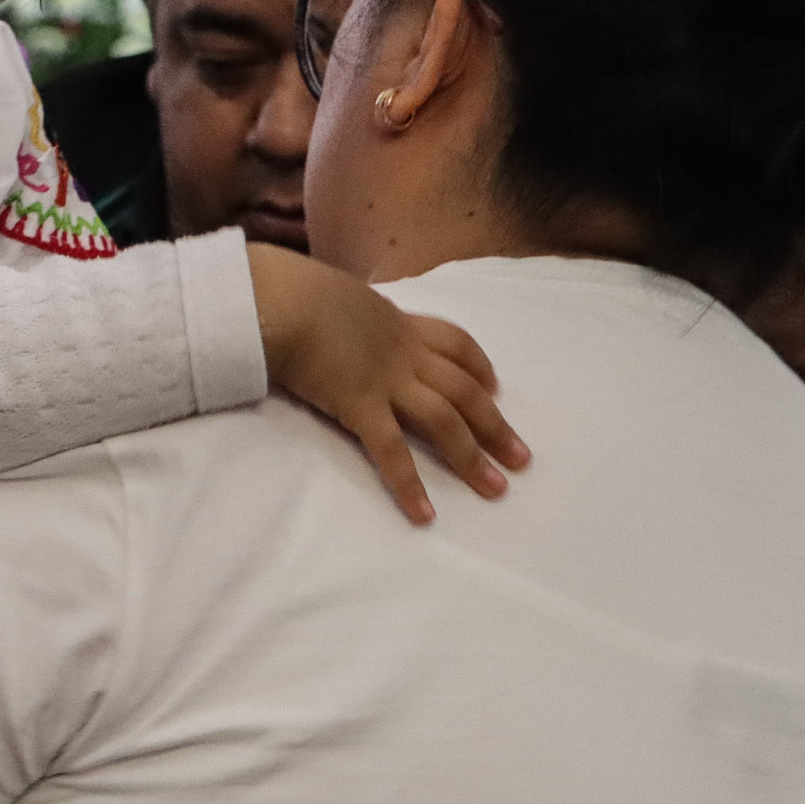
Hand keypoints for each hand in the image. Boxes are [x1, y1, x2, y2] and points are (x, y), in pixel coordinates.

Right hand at [248, 243, 528, 524]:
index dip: (479, 366)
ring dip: (472, 457)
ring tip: (496, 489)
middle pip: (464, 390)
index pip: (454, 343)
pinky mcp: (360, 405)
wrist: (283, 297)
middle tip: (521, 459)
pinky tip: (424, 514)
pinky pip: (391, 451)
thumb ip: (351, 312)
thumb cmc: (297, 289)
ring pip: (444, 419)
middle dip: (495, 425)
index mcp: (398, 322)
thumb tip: (339, 316)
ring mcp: (386, 380)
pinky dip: (410, 485)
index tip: (495, 385)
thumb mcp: (338, 294)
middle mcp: (403, 352)